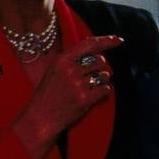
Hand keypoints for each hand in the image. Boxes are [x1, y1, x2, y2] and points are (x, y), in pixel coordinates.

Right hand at [13, 35, 122, 158]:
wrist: (40, 118)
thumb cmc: (48, 94)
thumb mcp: (54, 70)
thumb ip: (72, 59)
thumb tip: (96, 48)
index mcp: (61, 60)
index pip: (89, 44)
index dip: (106, 40)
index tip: (119, 40)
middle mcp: (70, 69)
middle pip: (100, 61)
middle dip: (100, 69)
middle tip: (89, 79)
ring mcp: (77, 84)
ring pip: (104, 76)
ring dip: (101, 82)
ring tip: (87, 90)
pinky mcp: (85, 99)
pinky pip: (105, 90)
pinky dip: (102, 93)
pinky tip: (91, 98)